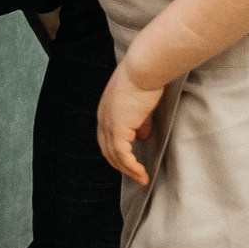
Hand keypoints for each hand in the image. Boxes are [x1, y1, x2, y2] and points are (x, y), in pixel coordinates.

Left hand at [97, 62, 164, 183]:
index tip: (131, 161)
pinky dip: (132, 167)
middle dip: (121, 165)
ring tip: (142, 179)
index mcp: (106, 110)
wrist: (144, 69)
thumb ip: (139, 120)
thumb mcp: (139, 103)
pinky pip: (123, 156)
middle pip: (107, 149)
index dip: (118, 151)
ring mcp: (109, 124)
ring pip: (115, 156)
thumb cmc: (145, 78)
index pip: (107, 137)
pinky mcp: (118, 129)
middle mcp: (103, 118)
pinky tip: (142, 173)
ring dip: (129, 170)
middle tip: (136, 175)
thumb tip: (142, 135)